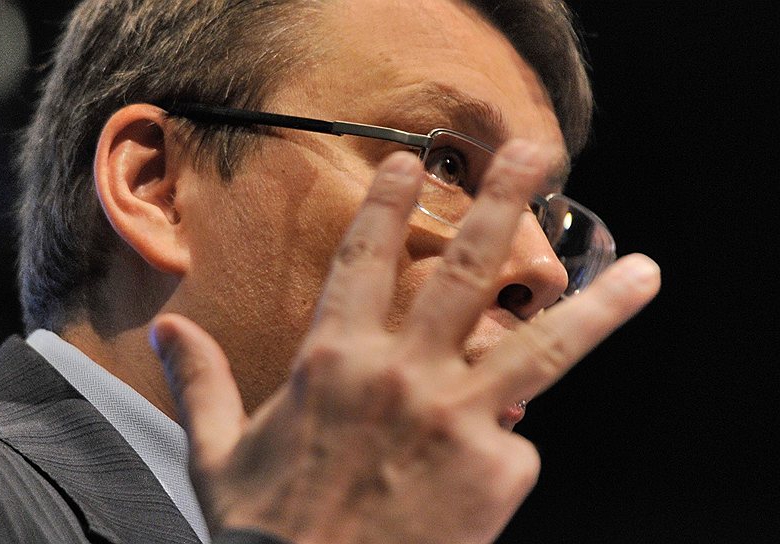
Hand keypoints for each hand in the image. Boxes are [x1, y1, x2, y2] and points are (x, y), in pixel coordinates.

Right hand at [151, 141, 659, 543]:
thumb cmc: (265, 535)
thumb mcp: (217, 455)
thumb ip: (199, 382)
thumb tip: (165, 330)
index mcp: (331, 363)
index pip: (364, 259)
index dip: (388, 203)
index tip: (411, 162)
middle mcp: (401, 375)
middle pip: (466, 270)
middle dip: (501, 202)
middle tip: (531, 153)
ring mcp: (458, 419)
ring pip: (543, 344)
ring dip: (597, 303)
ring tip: (643, 272)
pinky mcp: (498, 471)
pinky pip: (515, 443)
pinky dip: (501, 449)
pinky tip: (474, 479)